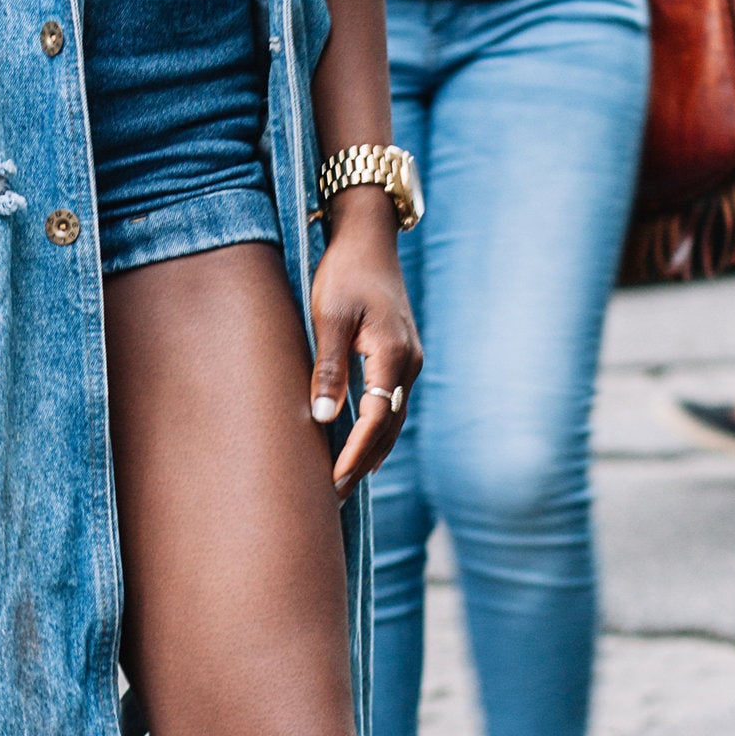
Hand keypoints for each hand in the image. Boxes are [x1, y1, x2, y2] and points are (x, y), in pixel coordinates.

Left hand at [308, 206, 422, 496]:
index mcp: (393, 355)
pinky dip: (375, 429)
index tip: (333, 483)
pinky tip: (355, 445)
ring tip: (342, 482)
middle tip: (333, 497)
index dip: (355, 455)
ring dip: (370, 451)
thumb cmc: (344, 272)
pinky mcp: (401, 358)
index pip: (376, 420)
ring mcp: (409, 362)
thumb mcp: (328, 316)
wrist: (368, 238)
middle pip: (389, 428)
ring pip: (393, 419)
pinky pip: (390, 404)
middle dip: (362, 463)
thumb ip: (328, 367)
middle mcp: (409, 364)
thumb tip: (325, 419)